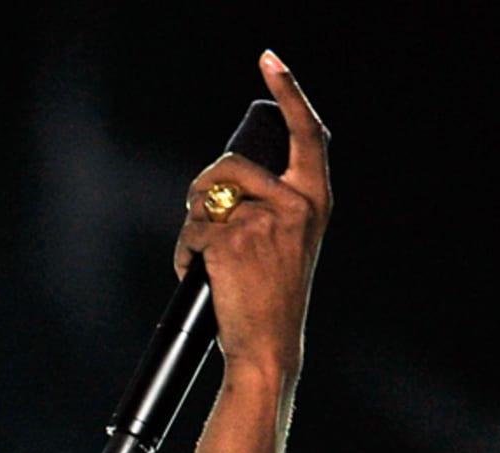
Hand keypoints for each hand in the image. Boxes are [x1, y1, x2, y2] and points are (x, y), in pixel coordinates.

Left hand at [173, 51, 331, 377]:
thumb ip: (270, 204)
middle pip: (231, 167)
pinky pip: (192, 232)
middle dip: (203, 188)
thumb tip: (222, 183)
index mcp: (315, 199)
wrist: (269, 344)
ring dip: (193, 228)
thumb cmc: (274, 295)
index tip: (270, 62)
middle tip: (201, 216)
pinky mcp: (231, 241)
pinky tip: (198, 275)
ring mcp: (263, 222)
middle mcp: (295, 204)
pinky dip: (184, 254)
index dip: (289, 92)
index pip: (307, 133)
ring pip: (205, 202)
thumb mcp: (290, 240)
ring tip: (208, 259)